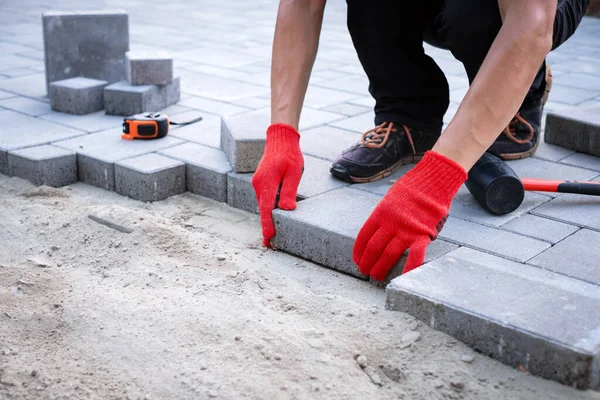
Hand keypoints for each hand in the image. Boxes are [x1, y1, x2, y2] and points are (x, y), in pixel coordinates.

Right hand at [252, 124, 303, 246]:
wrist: (280, 138)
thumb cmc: (289, 154)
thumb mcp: (294, 173)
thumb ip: (289, 191)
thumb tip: (287, 209)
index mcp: (266, 183)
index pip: (266, 210)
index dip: (267, 226)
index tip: (268, 240)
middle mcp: (258, 185)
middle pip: (263, 209)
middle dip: (267, 226)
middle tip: (271, 244)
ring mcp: (258, 183)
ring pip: (264, 204)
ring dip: (267, 217)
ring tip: (272, 233)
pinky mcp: (260, 182)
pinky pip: (264, 198)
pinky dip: (268, 208)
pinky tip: (274, 215)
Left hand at [353, 151, 466, 279]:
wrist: (434, 180)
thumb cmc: (413, 188)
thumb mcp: (390, 198)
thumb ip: (384, 215)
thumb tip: (378, 228)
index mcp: (380, 213)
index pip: (364, 236)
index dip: (359, 251)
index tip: (357, 260)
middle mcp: (390, 223)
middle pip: (374, 248)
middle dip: (367, 262)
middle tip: (365, 272)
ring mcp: (406, 229)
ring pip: (389, 254)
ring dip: (381, 267)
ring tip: (377, 277)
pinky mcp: (423, 234)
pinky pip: (415, 255)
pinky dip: (410, 267)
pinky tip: (404, 277)